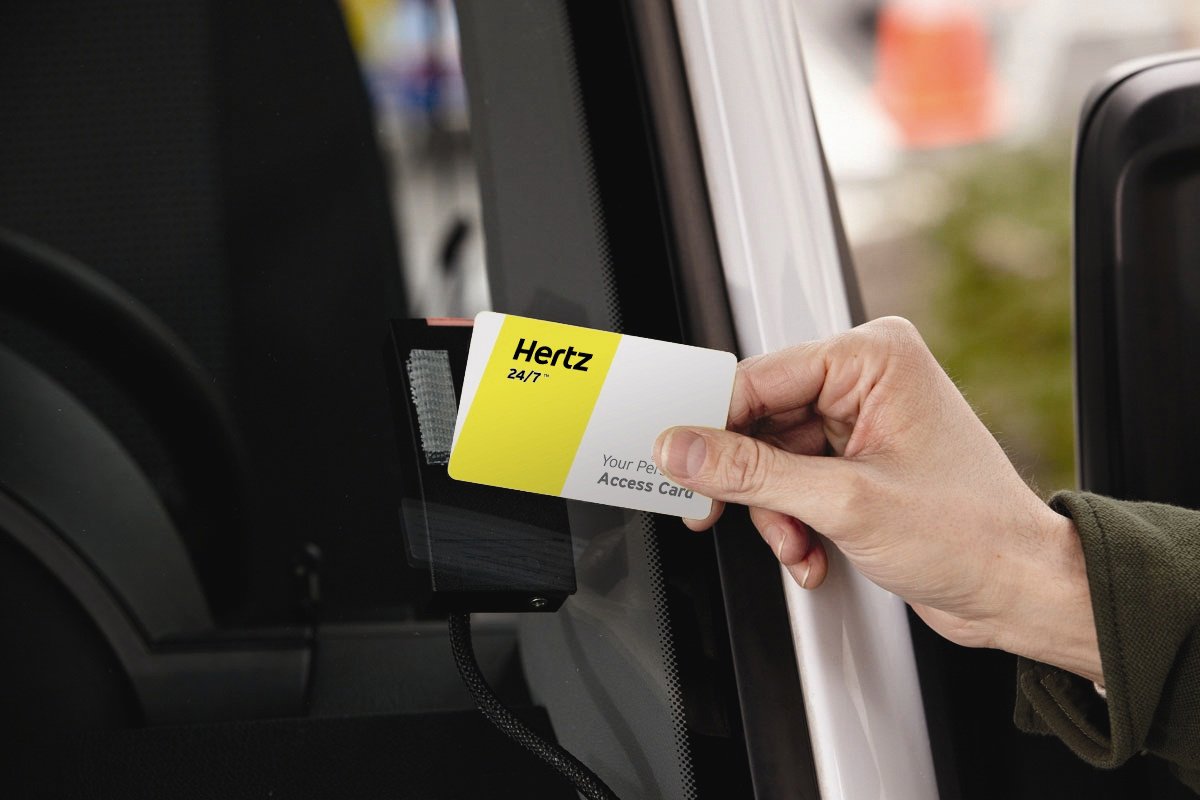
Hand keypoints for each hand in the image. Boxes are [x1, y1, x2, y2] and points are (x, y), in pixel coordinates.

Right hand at [653, 317, 1101, 682]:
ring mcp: (861, 422)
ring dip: (774, 512)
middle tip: (714, 511)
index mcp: (873, 358)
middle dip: (748, 482)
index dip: (710, 423)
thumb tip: (684, 448)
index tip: (673, 455)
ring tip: (797, 545)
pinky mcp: (856, 461)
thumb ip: (750, 472)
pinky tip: (811, 551)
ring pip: (770, 459)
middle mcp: (866, 381)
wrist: (1018, 590)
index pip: (758, 378)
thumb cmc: (973, 534)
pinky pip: (793, 482)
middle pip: (758, 420)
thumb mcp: (844, 501)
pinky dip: (793, 522)